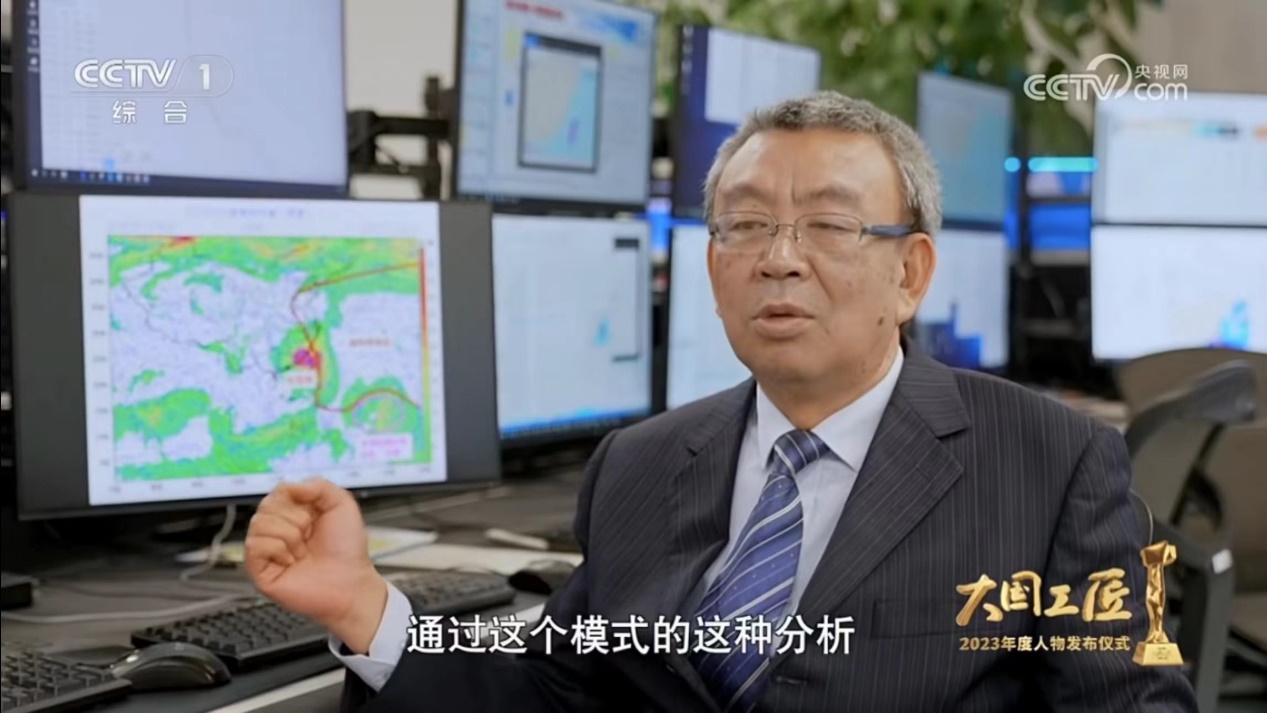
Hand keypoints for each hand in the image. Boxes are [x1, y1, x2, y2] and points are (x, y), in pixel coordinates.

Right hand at [244, 478, 387, 652]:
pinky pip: (255, 545)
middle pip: (266, 504)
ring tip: (302, 551)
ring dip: (289, 535)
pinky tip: (291, 562)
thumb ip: (318, 485)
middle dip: (296, 518)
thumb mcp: (341, 504)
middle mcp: (277, 528)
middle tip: (310, 535)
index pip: (279, 490)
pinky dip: (278, 550)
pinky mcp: (259, 569)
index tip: (315, 514)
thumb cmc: (347, 548)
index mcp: (294, 512)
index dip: (298, 499)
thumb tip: (288, 485)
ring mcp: (266, 549)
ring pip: (258, 523)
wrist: (350, 582)